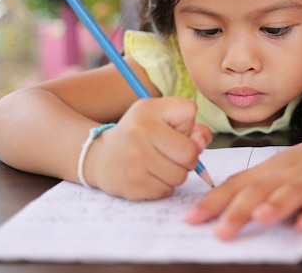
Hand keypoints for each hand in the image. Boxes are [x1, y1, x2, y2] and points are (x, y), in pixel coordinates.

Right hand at [86, 97, 211, 199]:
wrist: (102, 156)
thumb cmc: (141, 134)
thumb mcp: (163, 117)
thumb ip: (192, 126)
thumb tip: (200, 145)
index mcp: (148, 110)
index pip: (189, 114)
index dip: (187, 125)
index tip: (172, 129)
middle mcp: (139, 132)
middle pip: (190, 154)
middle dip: (187, 158)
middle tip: (169, 154)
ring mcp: (134, 160)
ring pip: (180, 176)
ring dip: (175, 174)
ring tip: (158, 164)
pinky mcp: (133, 184)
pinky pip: (166, 191)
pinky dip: (163, 186)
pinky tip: (149, 176)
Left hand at [185, 133, 301, 239]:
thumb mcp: (274, 173)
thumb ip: (249, 189)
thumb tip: (215, 209)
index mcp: (266, 172)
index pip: (235, 185)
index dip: (213, 202)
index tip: (191, 218)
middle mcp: (284, 174)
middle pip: (259, 191)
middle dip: (239, 211)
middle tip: (221, 231)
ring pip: (290, 192)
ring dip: (276, 205)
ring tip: (260, 218)